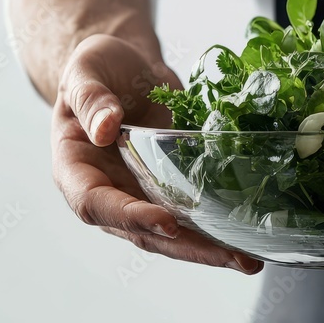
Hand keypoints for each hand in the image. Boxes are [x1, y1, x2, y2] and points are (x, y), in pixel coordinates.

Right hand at [51, 34, 262, 273]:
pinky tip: (248, 235)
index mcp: (75, 169)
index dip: (130, 217)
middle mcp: (108, 191)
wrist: (125, 63)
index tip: (167, 221)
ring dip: (208, 248)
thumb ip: (90, 98)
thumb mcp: (85, 70)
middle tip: (232, 259)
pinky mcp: (168, 186)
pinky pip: (191, 213)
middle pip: (142, 232)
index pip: (96, 204)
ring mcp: (140, 193)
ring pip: (171, 233)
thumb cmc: (95, 66)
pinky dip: (216, 226)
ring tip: (249, 259)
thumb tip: (106, 129)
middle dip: (187, 248)